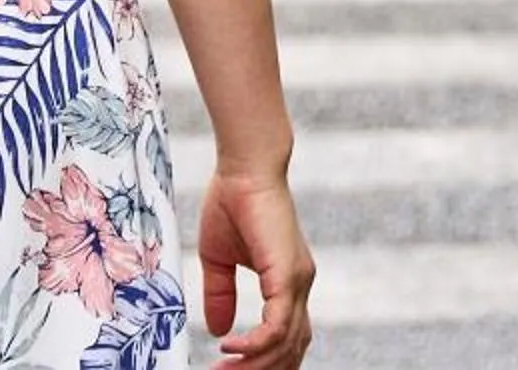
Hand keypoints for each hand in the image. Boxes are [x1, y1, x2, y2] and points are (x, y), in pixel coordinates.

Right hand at [199, 168, 314, 367]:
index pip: (284, 338)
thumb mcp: (218, 259)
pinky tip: (229, 348)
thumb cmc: (233, 201)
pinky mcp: (288, 275)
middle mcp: (299, 286)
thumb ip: (221, 294)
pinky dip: (254, 345)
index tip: (226, 369)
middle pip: (288, 351)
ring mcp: (298, 282)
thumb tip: (219, 330)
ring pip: (284, 345)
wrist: (244, 166)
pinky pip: (277, 327)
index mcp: (287, 283)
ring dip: (252, 365)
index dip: (260, 360)